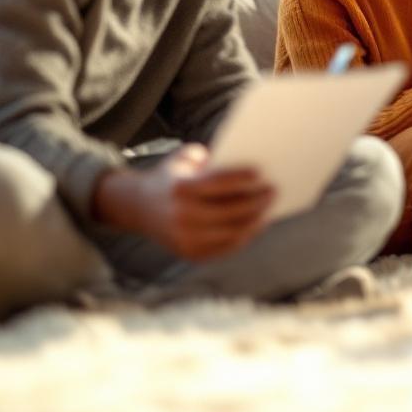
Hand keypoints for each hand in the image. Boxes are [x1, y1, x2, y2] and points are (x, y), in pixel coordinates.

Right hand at [93, 144, 274, 261]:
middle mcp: (180, 216)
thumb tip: (246, 160)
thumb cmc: (172, 177)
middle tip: (273, 191)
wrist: (138, 207)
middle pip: (229, 211)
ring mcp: (184, 238)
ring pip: (231, 233)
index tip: (261, 173)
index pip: (217, 183)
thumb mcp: (183, 158)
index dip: (241, 178)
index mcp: (179, 189)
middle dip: (256, 202)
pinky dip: (243, 237)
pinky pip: (224, 248)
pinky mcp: (189, 253)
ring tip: (268, 209)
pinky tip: (255, 224)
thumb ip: (209, 158)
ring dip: (255, 222)